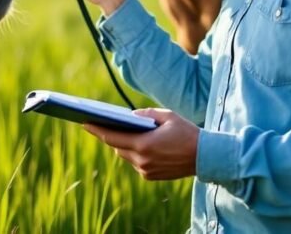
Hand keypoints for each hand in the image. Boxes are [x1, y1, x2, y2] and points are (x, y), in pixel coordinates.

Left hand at [83, 109, 198, 180]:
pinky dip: (135, 152)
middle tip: (102, 124)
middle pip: (118, 147)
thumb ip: (146, 114)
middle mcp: (142, 161)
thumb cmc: (187, 132)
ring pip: (126, 156)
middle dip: (111, 136)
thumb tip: (129, 117)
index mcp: (144, 145)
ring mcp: (146, 171)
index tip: (85, 122)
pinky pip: (136, 163)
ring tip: (120, 132)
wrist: (205, 156)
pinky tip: (138, 143)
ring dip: (124, 145)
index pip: (113, 137)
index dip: (97, 130)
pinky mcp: (151, 176)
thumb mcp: (167, 116)